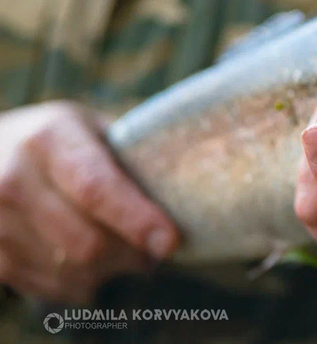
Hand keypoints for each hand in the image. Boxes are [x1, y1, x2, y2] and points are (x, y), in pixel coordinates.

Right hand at [0, 102, 179, 303]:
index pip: (96, 188)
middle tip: (157, 248)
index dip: (136, 219)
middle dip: (133, 254)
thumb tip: (198, 180)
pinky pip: (49, 288)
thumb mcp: (92, 128)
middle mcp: (13, 178)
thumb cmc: (59, 141)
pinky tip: (93, 263)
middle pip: (86, 242)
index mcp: (50, 138)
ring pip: (70, 272)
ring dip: (111, 272)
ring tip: (127, 252)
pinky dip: (83, 283)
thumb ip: (133, 154)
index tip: (170, 241)